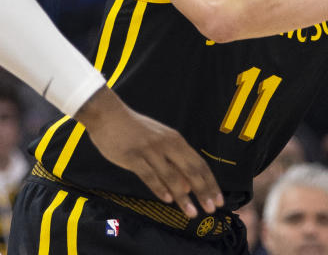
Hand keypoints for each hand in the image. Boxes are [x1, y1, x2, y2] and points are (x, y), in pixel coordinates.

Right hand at [74, 87, 223, 217]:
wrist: (109, 115)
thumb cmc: (135, 129)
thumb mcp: (159, 140)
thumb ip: (173, 161)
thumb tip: (189, 186)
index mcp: (175, 140)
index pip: (199, 164)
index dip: (210, 182)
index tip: (218, 199)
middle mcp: (166, 144)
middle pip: (191, 170)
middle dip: (203, 191)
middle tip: (212, 209)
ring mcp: (150, 151)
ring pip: (171, 176)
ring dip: (184, 197)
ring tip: (192, 212)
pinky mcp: (133, 157)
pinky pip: (149, 175)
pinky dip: (160, 188)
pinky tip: (168, 200)